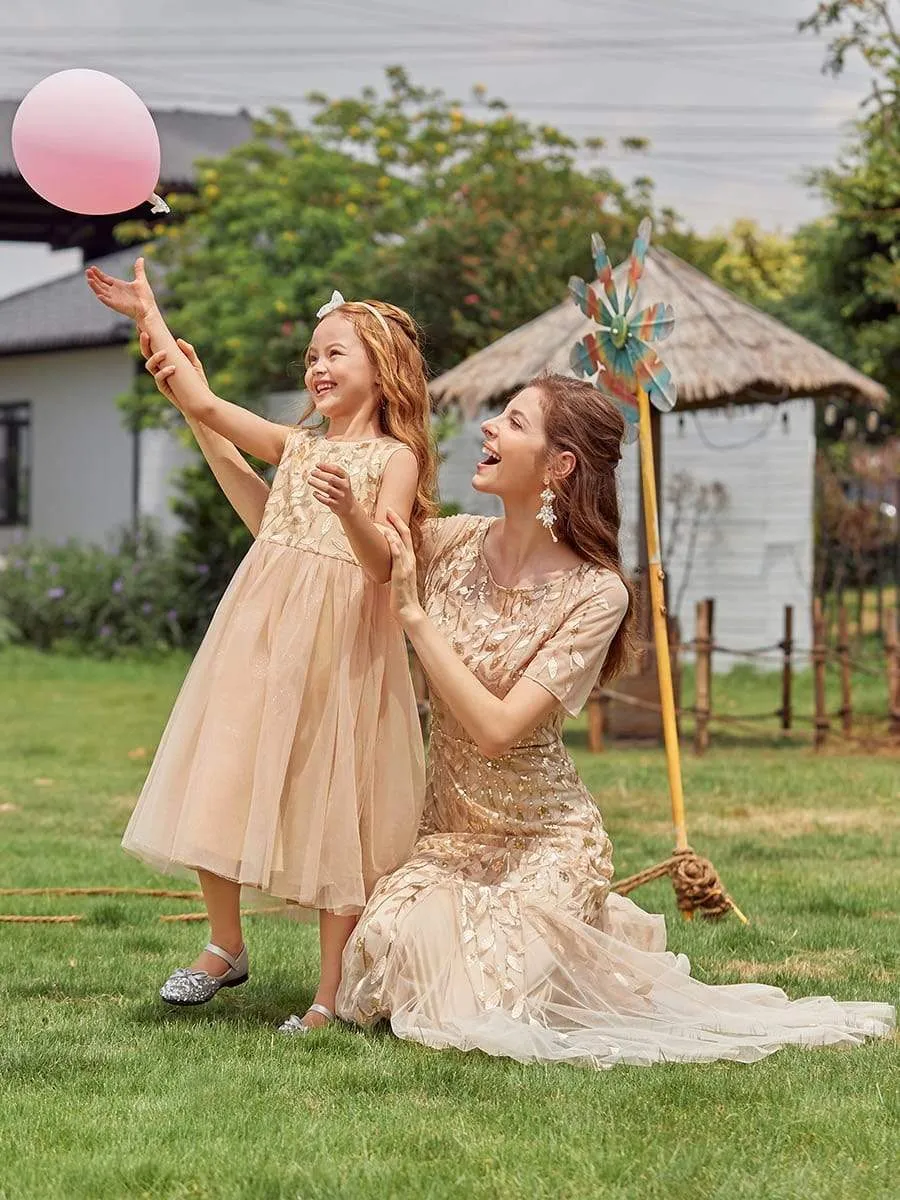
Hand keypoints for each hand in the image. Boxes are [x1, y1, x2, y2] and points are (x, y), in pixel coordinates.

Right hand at [85, 256, 156, 321]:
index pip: (105, 279)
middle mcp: (114, 292)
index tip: (92, 268)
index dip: (98, 274)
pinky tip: (98, 295)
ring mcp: (115, 299)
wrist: (149, 309)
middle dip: (94, 278)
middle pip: (101, 284)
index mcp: (118, 286)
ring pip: (101, 292)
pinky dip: (103, 299)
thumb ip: (139, 270)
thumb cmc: (145, 297)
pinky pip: (108, 302)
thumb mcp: (141, 280)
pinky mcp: (117, 306)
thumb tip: (141, 258)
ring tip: (89, 280)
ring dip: (95, 286)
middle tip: (87, 271)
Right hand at [142, 336, 206, 404]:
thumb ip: (189, 352)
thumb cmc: (197, 382)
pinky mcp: (164, 388)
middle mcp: (160, 368)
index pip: (153, 347)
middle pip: (146, 354)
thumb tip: (179, 340)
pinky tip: (172, 368)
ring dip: (155, 358)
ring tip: (165, 353)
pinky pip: (159, 379)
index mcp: (166, 360)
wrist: (201, 402)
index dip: (147, 338)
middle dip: (144, 344)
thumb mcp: (195, 364)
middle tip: (145, 334)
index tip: (143, 326)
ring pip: (150, 366)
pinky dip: (164, 372)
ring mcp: (161, 378)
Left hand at [309, 463, 356, 516]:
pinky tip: (314, 493)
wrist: (349, 506)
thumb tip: (318, 467)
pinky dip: (319, 496)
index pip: (336, 469)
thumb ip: (331, 473)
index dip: (326, 466)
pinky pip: (326, 500)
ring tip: (310, 480)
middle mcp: (345, 486)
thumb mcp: (340, 480)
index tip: (317, 464)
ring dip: (317, 484)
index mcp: (346, 478)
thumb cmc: (341, 490)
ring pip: (328, 489)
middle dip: (320, 474)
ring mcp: (341, 496)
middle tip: (312, 472)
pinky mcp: (336, 505)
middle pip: (332, 479)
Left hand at [383, 509, 423, 626]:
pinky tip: (387, 535)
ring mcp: (407, 566)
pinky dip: (393, 544)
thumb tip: (383, 561)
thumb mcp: (397, 577)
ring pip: (401, 542)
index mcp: (409, 560)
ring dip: (393, 528)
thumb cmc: (401, 596)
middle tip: (388, 508)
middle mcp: (410, 560)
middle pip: (405, 534)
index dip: (398, 524)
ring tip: (385, 518)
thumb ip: (394, 567)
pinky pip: (398, 555)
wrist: (408, 610)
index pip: (406, 537)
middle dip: (396, 520)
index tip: (390, 514)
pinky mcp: (401, 573)